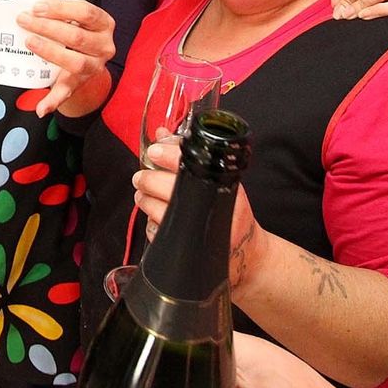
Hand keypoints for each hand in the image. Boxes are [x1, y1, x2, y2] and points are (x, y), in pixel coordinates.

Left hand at [16, 0, 115, 116]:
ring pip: (74, 62)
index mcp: (104, 24)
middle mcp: (104, 46)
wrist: (87, 60)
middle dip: (47, 27)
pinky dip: (52, 101)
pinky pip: (67, 93)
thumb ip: (60, 14)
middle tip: (24, 20)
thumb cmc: (78, 32)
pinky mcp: (79, 84)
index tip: (38, 6)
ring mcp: (94, 67)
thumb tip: (32, 9)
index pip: (86, 12)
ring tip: (29, 41)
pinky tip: (41, 107)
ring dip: (49, 51)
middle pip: (76, 37)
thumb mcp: (77, 20)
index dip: (61, 8)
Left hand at [136, 142, 267, 291]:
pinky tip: (156, 219)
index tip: (154, 151)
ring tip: (144, 196)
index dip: (166, 154)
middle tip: (141, 178)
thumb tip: (161, 135)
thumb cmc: (230, 210)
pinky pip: (157, 233)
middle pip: (167, 186)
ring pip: (157, 210)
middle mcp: (212, 203)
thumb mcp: (217, 178)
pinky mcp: (187, 248)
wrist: (247, 252)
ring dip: (145, 200)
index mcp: (221, 181)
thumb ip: (185, 156)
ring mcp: (199, 227)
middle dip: (147, 180)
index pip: (187, 160)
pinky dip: (151, 224)